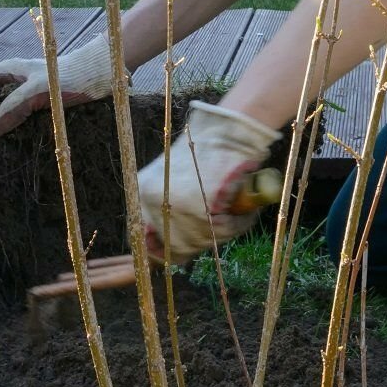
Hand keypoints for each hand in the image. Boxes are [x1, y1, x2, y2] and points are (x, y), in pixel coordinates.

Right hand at [0, 36, 116, 135]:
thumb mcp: (38, 91)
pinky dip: (6, 125)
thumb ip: (14, 107)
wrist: (100, 73)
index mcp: (7, 70)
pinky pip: (16, 114)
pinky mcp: (40, 101)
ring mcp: (27, 89)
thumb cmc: (69, 77)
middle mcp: (14, 78)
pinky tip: (6, 140)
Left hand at [138, 101, 280, 260]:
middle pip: (173, 246)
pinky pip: (222, 232)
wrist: (228, 131)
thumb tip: (174, 248)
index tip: (173, 254)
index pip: (142, 237)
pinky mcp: (198, 211)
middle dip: (196, 243)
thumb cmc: (209, 152)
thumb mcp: (177, 179)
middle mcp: (153, 200)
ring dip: (221, 231)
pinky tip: (243, 210)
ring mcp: (174, 207)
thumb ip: (170, 207)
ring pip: (199, 241)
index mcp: (143, 191)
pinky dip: (238, 224)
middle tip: (214, 228)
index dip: (160, 251)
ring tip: (234, 212)